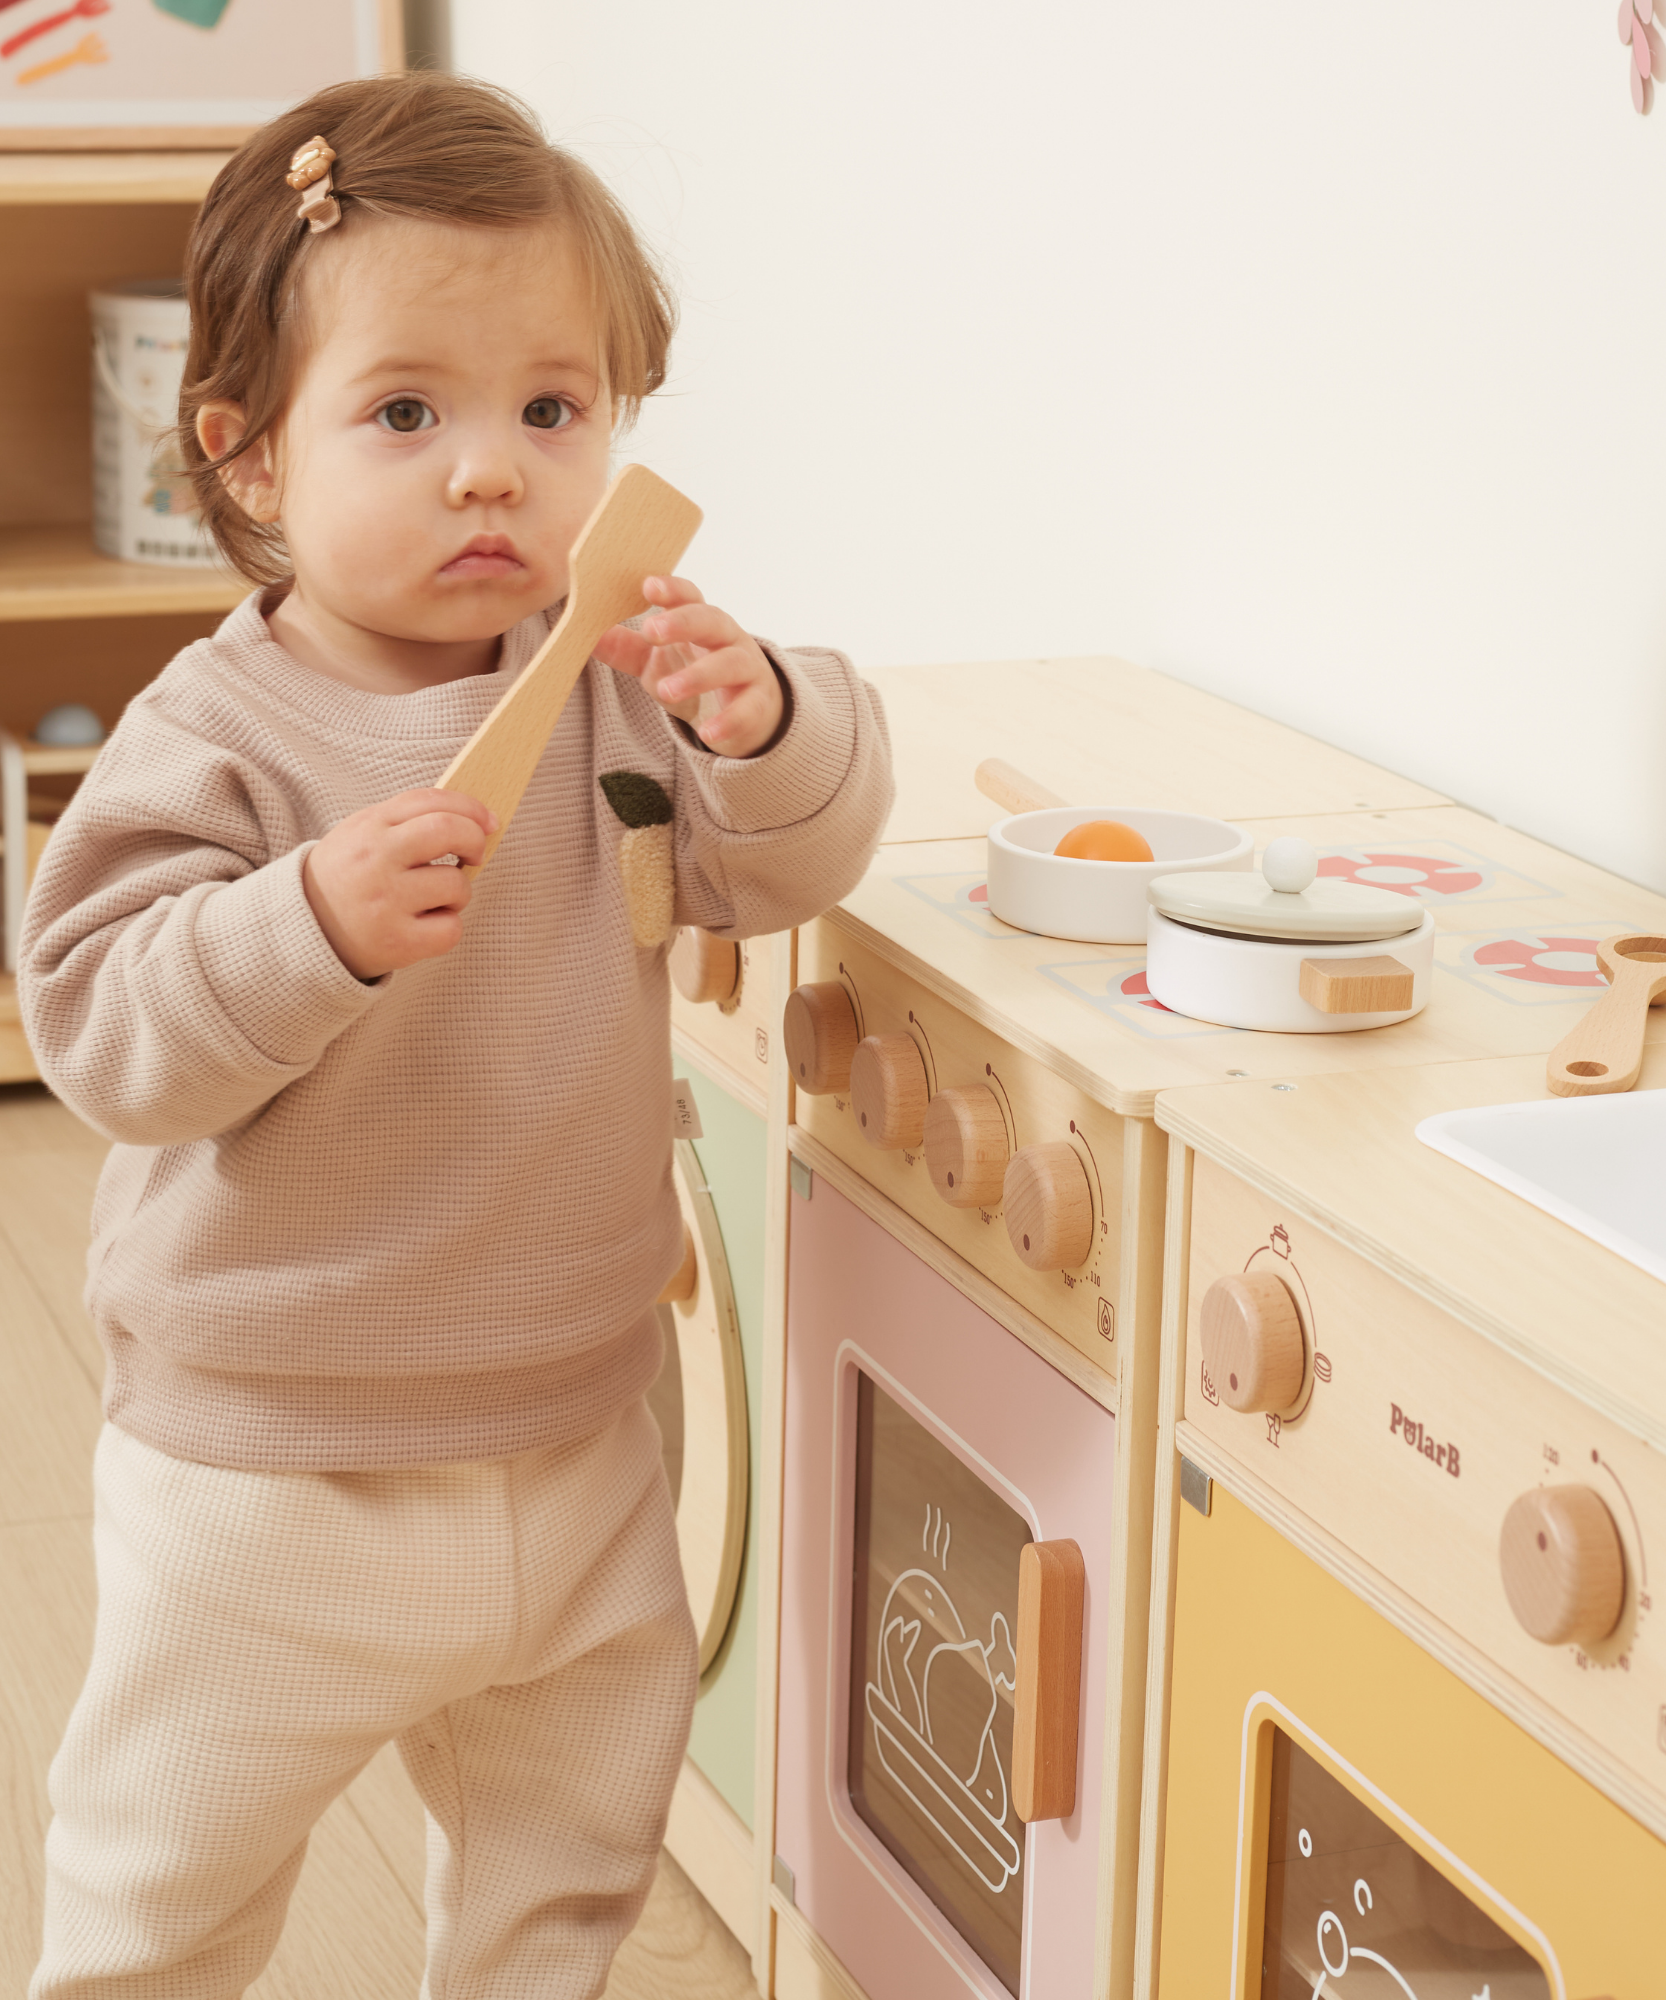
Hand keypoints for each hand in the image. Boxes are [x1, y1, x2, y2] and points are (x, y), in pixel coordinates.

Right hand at [302, 788, 497, 979]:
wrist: (304, 930)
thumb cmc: (346, 877)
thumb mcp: (361, 834)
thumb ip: (407, 821)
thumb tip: (472, 818)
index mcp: (368, 828)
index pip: (430, 801)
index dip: (469, 807)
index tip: (487, 821)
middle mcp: (376, 861)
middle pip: (449, 831)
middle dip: (474, 841)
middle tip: (474, 855)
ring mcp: (386, 903)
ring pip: (456, 885)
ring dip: (458, 892)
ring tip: (432, 900)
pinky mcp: (397, 942)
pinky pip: (451, 928)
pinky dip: (447, 927)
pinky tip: (424, 925)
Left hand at [594, 575, 783, 757]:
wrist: (745, 713)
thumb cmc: (695, 674)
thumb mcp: (654, 662)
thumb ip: (623, 648)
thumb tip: (581, 632)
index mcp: (700, 621)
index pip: (689, 596)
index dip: (671, 589)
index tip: (647, 586)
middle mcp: (728, 638)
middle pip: (711, 619)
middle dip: (682, 622)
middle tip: (652, 630)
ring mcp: (748, 669)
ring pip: (729, 663)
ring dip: (698, 675)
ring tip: (666, 691)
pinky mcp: (758, 704)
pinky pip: (748, 709)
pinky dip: (729, 721)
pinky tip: (708, 733)